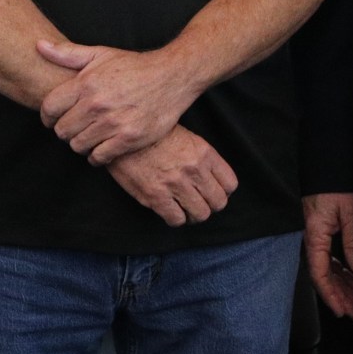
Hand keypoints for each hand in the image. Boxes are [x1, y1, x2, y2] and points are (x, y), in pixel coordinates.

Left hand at [37, 41, 199, 164]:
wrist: (172, 77)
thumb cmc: (134, 66)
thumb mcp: (100, 54)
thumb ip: (67, 53)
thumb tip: (38, 45)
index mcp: (86, 83)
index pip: (49, 108)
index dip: (46, 116)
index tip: (51, 119)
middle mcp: (97, 104)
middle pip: (62, 130)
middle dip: (64, 130)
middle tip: (73, 126)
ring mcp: (113, 123)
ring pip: (78, 146)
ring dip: (80, 143)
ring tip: (87, 135)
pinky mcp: (128, 139)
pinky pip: (99, 157)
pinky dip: (96, 155)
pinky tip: (101, 146)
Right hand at [106, 125, 237, 225]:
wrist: (122, 134)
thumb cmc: (153, 135)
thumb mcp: (186, 137)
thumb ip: (202, 158)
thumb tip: (210, 179)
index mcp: (203, 153)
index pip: (230, 184)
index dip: (222, 191)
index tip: (212, 190)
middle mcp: (193, 170)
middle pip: (218, 203)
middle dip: (209, 204)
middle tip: (198, 201)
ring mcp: (175, 184)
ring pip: (200, 214)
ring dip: (193, 213)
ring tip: (183, 207)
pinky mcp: (156, 196)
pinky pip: (176, 219)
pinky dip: (175, 218)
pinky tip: (168, 208)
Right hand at [303, 192, 352, 320]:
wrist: (330, 165)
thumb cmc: (338, 185)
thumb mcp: (351, 212)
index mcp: (315, 236)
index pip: (319, 273)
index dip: (330, 295)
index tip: (342, 310)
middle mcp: (313, 239)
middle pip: (323, 276)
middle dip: (339, 297)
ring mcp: (317, 237)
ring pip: (327, 269)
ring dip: (342, 286)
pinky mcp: (323, 232)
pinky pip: (330, 259)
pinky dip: (341, 272)